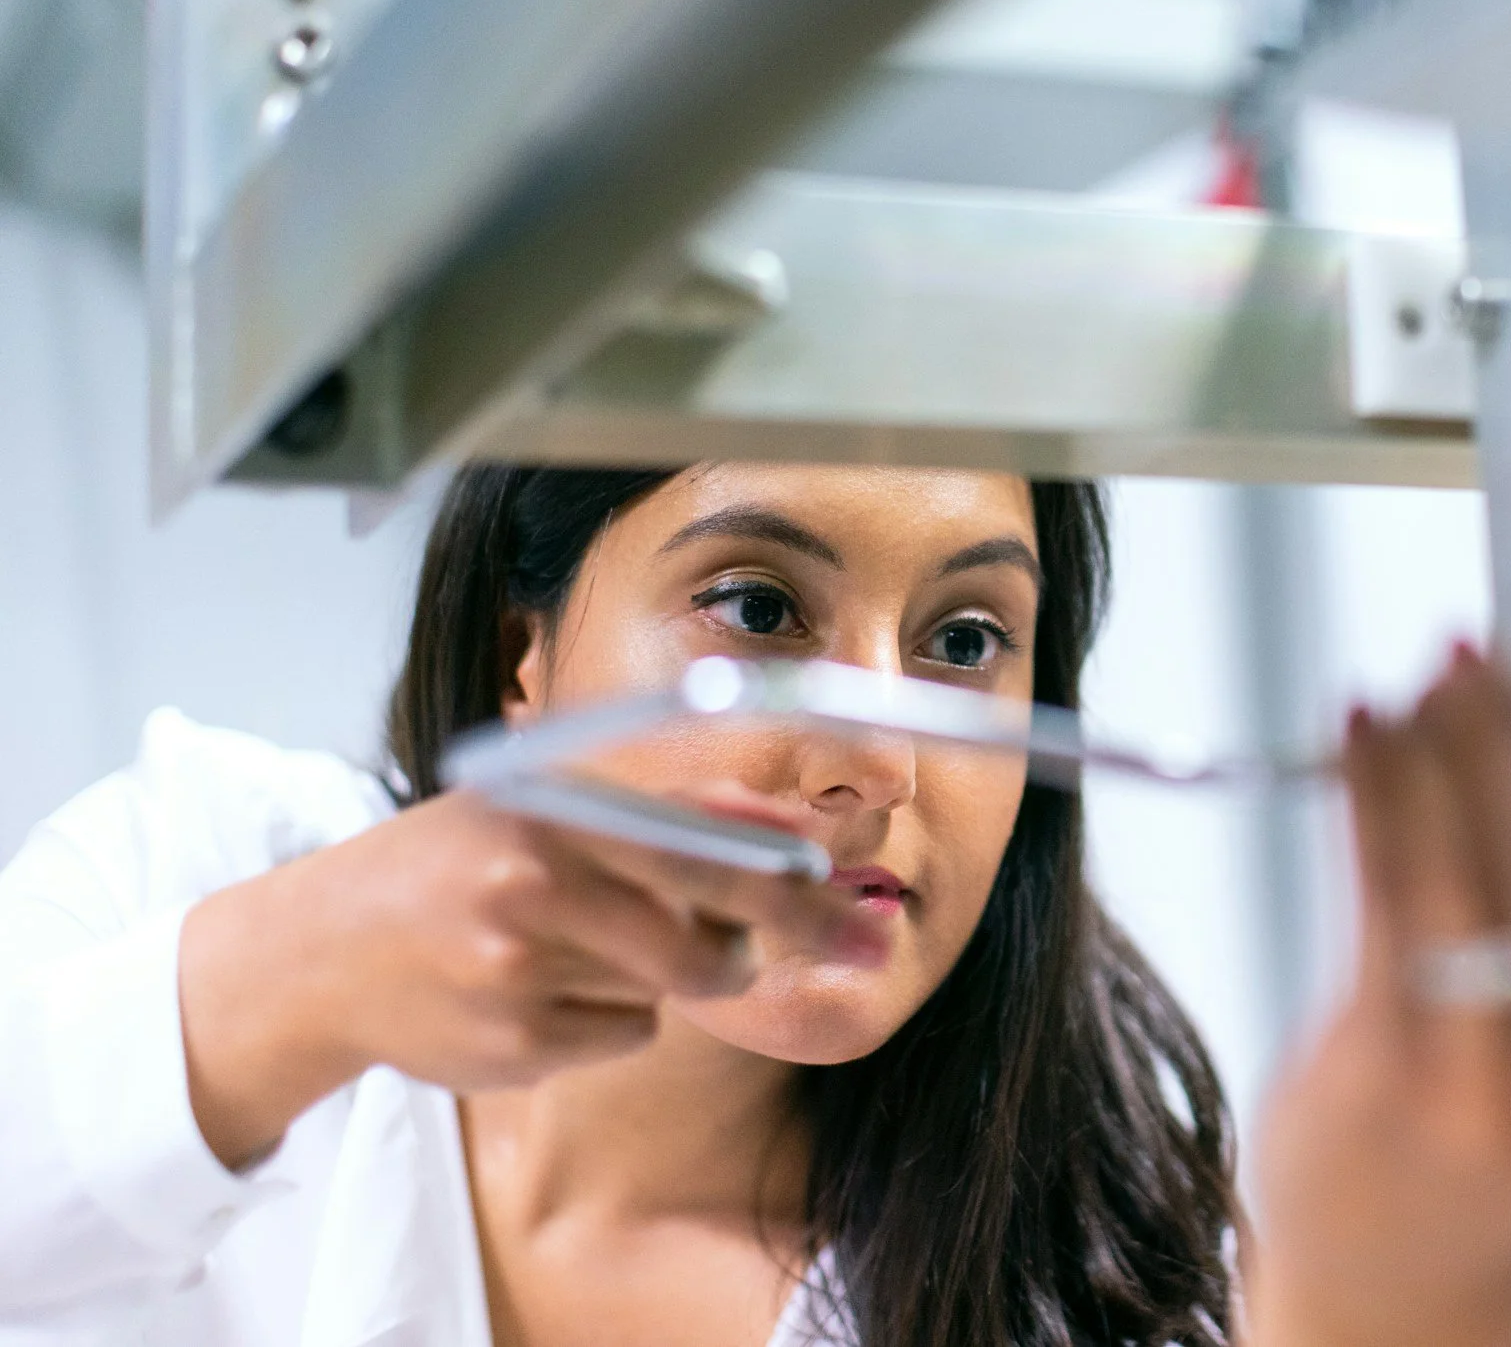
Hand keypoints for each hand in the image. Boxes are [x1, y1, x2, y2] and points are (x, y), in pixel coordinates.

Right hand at [178, 784, 842, 1168]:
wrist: (317, 952)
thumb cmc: (459, 863)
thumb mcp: (543, 804)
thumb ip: (665, 808)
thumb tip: (789, 825)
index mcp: (551, 809)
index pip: (703, 846)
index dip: (791, 878)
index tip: (853, 891)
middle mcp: (534, 883)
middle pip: (707, 938)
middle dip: (786, 941)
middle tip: (853, 943)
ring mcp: (520, 972)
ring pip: (671, 986)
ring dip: (668, 970)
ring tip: (596, 940)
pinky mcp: (511, 1045)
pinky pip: (624, 1033)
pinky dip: (612, 1016)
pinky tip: (542, 990)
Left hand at [1246, 647, 1510, 1346]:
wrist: (1392, 1261)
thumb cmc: (1503, 1096)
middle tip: (1506, 645)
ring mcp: (1495, 1091)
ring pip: (1479, 877)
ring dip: (1450, 751)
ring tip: (1433, 671)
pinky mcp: (1387, 1080)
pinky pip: (1383, 901)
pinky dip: (1375, 795)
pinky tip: (1364, 728)